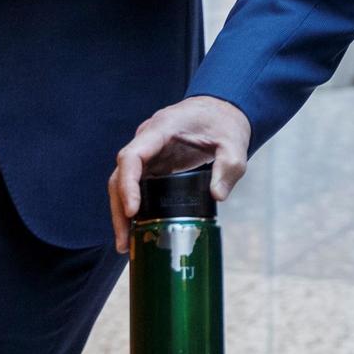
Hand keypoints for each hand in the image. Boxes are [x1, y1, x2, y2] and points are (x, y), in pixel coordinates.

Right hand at [108, 95, 251, 252]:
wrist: (221, 109)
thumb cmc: (224, 123)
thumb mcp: (234, 143)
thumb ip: (228, 167)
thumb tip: (217, 195)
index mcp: (163, 128)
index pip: (132, 156)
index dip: (127, 183)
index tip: (132, 210)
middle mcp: (148, 139)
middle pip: (120, 173)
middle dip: (119, 208)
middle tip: (125, 241)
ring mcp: (148, 150)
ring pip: (122, 180)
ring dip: (121, 211)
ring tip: (126, 244)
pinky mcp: (153, 162)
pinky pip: (135, 184)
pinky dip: (131, 205)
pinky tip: (135, 229)